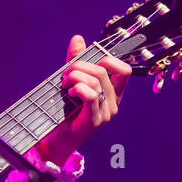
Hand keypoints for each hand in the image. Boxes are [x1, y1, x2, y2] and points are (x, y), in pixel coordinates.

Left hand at [36, 34, 131, 167]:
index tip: (87, 62)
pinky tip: (70, 92)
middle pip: (104, 71)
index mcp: (113, 94)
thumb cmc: (66, 113)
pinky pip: (92, 95)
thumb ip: (77, 61)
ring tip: (64, 83)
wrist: (57, 141)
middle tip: (66, 73)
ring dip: (76, 76)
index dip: (108, 59)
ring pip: (96, 81)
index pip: (124, 70)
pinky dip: (79, 88)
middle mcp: (113, 103)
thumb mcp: (72, 82)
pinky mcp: (94, 121)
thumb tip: (78, 39)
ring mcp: (105, 113)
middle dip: (81, 65)